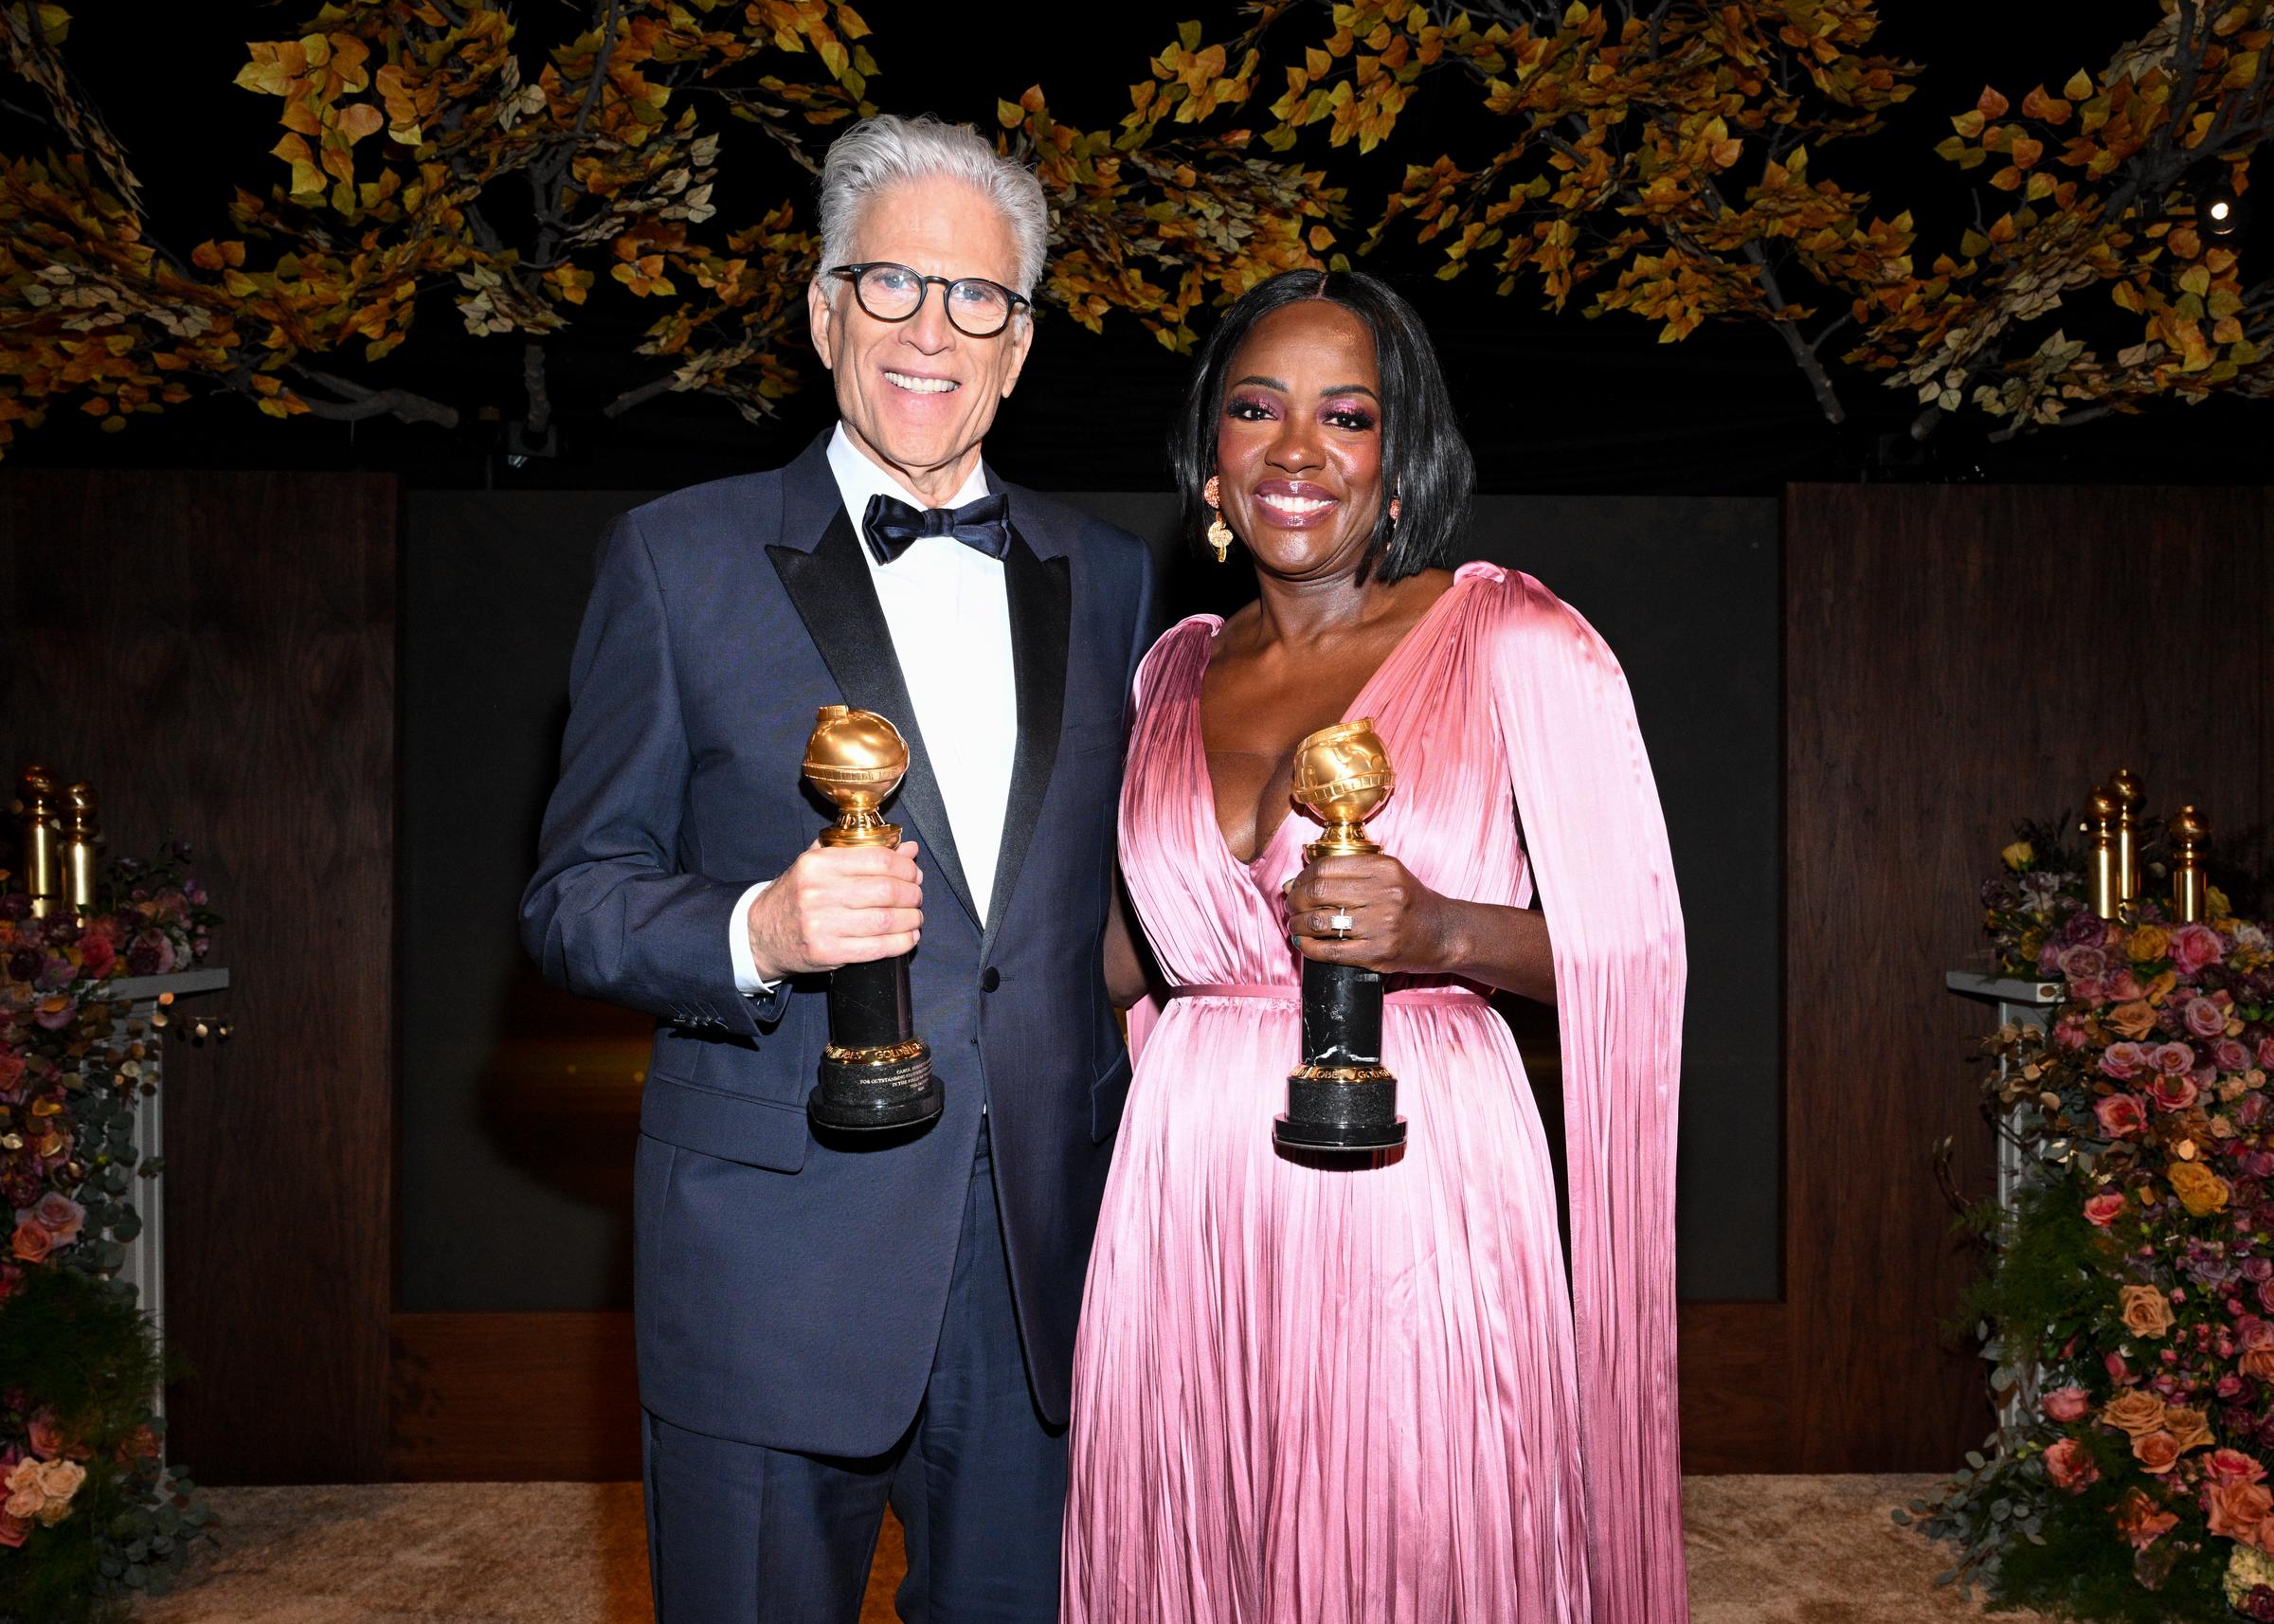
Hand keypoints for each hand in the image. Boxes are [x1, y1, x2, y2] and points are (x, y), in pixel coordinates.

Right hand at [746, 840, 922, 979]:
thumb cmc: (796, 895)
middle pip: (886, 891)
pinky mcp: (826, 951)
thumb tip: (908, 849)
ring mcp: (821, 924)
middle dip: (912, 894)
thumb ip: (863, 853)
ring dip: (911, 920)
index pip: (878, 860)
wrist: (761, 933)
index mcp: (818, 864)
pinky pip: (876, 948)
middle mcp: (818, 892)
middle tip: (916, 897)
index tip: (914, 874)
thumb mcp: (820, 864)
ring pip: (885, 920)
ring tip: (915, 917)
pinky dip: (900, 943)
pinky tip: (908, 937)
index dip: (906, 868)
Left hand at [1284, 852, 1453, 974]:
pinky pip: (1331, 951)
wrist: (1444, 934)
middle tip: (1291, 906)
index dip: (1302, 877)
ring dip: (1297, 925)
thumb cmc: (1410, 902)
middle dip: (1295, 901)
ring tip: (1295, 925)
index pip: (1326, 868)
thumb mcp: (1388, 874)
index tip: (1296, 885)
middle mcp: (1384, 895)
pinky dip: (1309, 948)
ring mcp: (1381, 926)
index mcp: (1384, 869)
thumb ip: (1347, 872)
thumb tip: (1293, 884)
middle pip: (1318, 893)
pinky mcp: (1378, 954)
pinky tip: (1304, 944)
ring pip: (1320, 922)